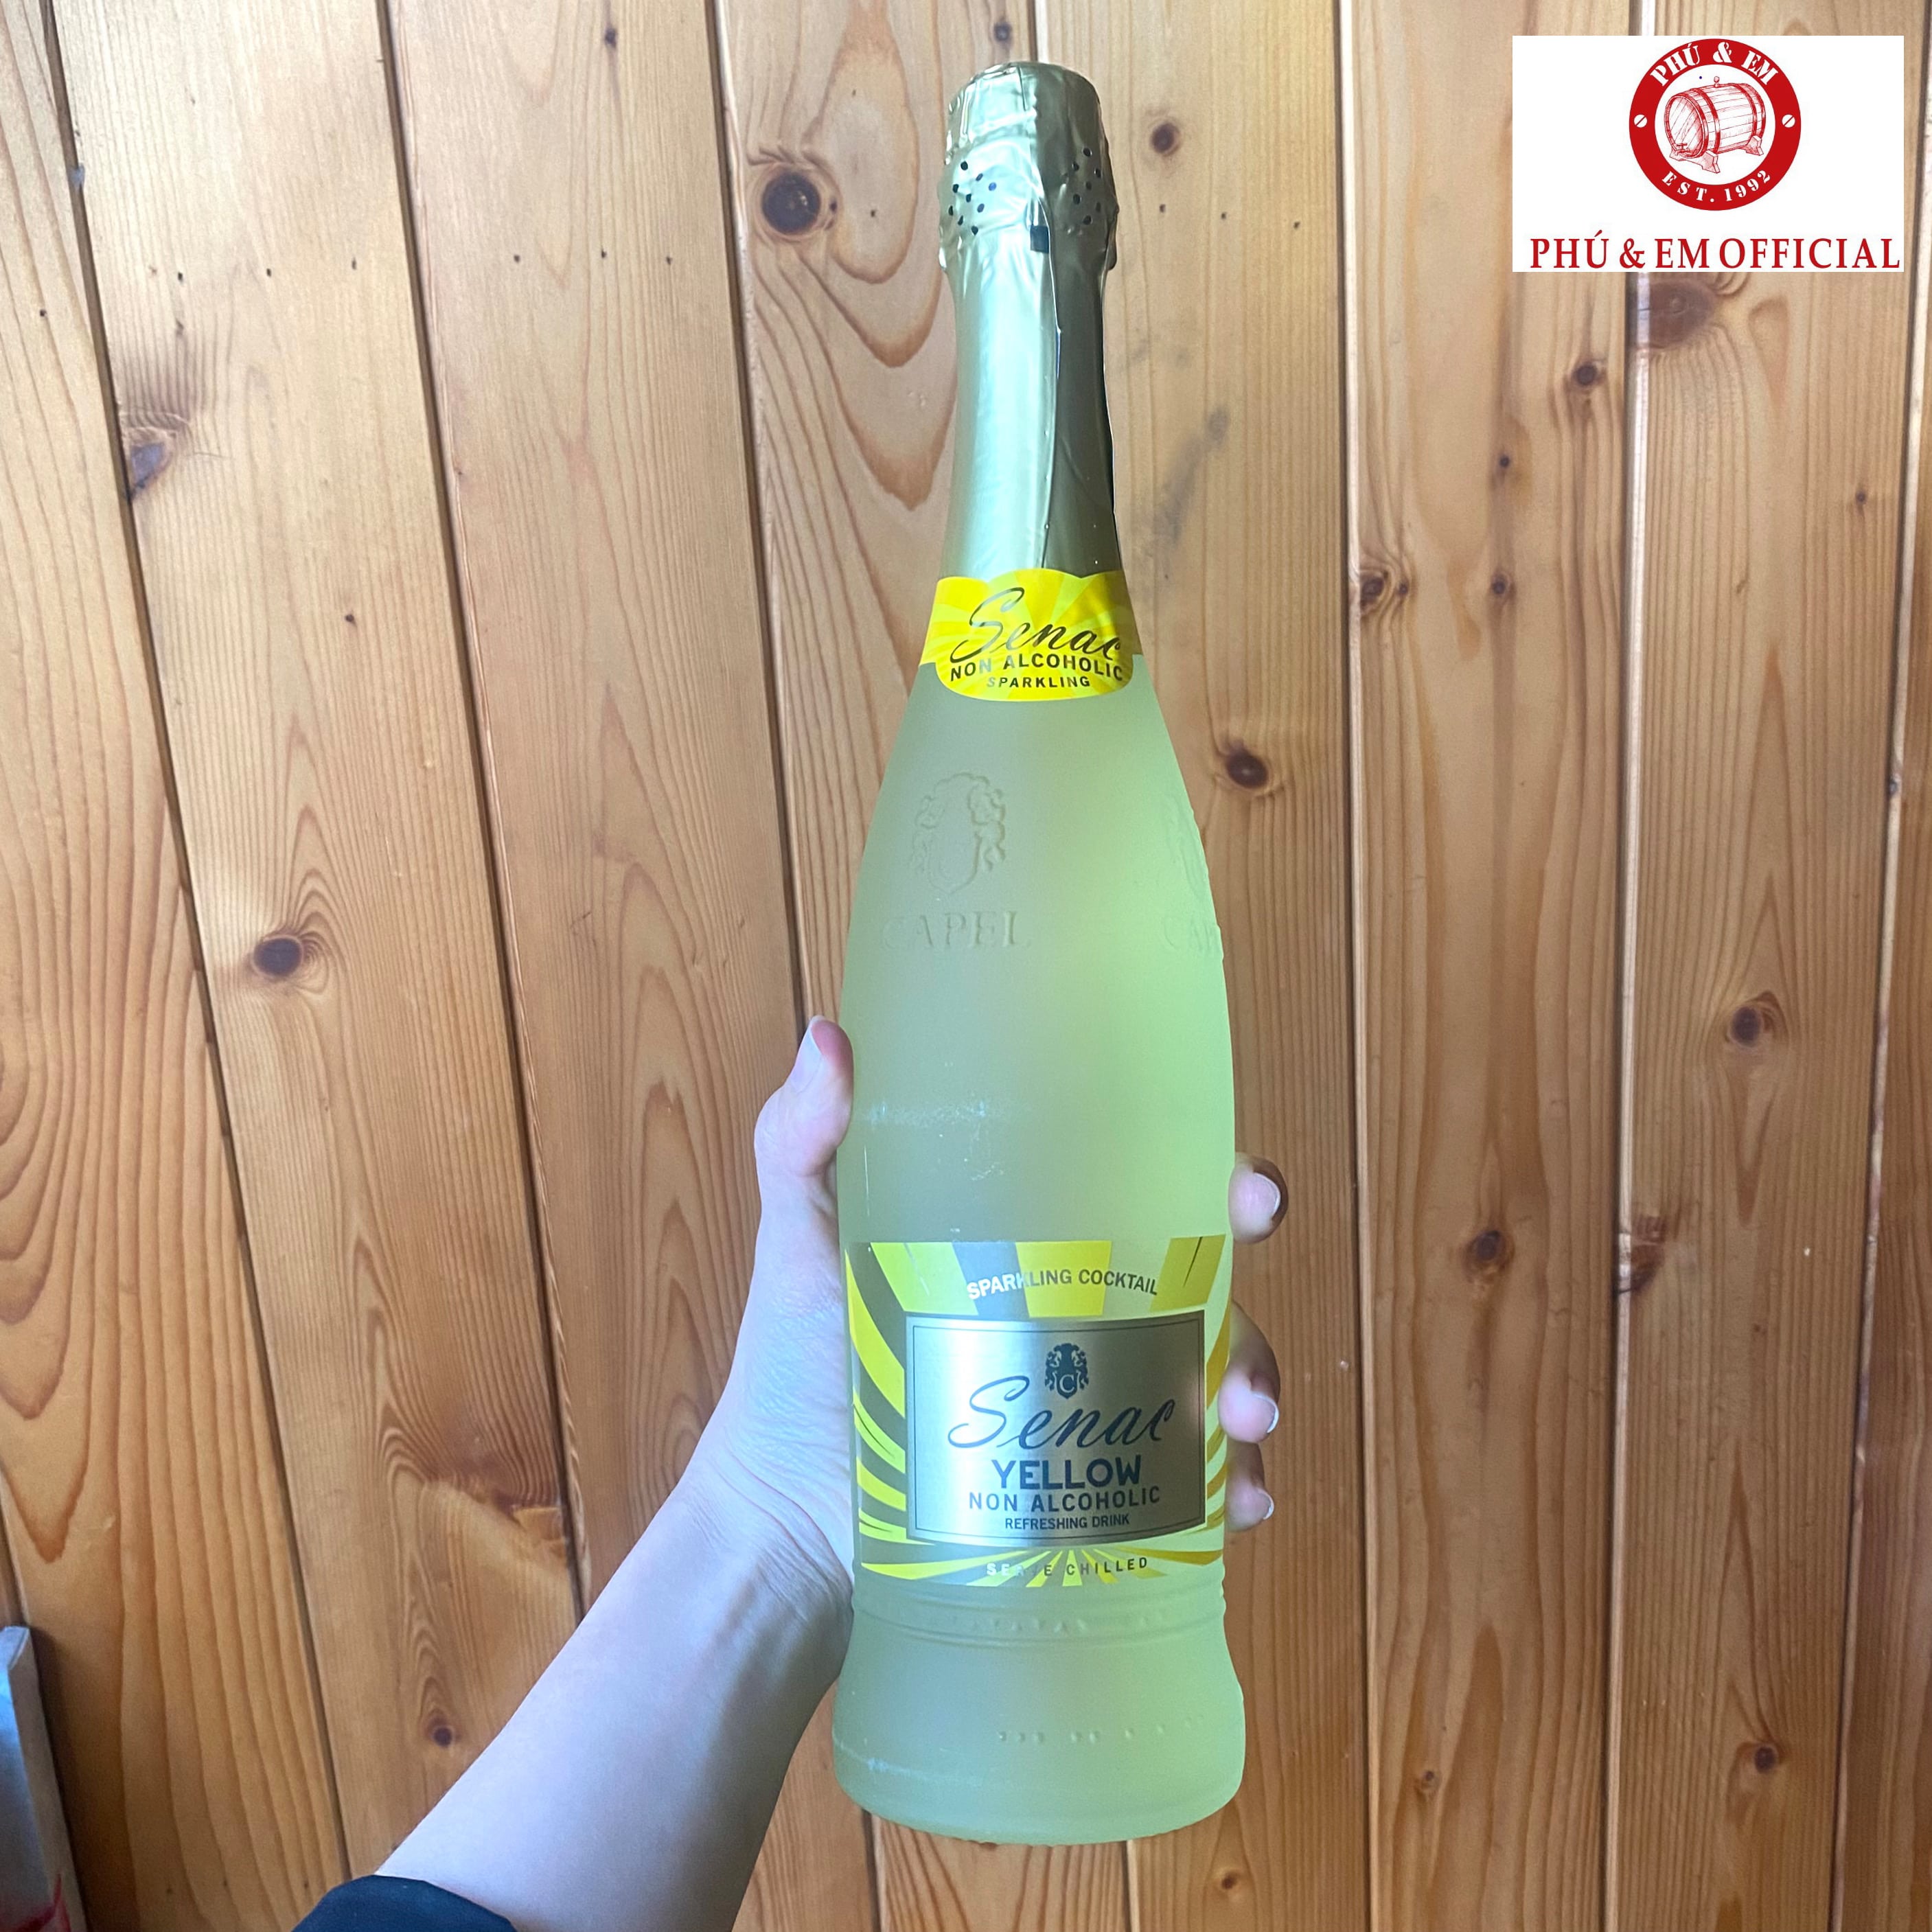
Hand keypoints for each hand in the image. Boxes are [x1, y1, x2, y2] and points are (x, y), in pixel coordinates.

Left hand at [689, 1017, 1287, 1612]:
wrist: (783, 1522)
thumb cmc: (795, 1367)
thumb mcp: (803, 1240)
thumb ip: (802, 1141)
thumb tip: (829, 1034)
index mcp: (1033, 1236)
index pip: (1144, 1184)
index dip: (1215, 1179)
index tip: (1248, 1196)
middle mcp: (1080, 1312)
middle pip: (1200, 1288)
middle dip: (1249, 1310)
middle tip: (1245, 1349)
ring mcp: (1092, 1402)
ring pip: (1206, 1381)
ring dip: (1248, 1397)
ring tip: (1241, 1433)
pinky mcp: (1090, 1488)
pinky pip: (1184, 1485)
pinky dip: (1228, 1492)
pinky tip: (1238, 1506)